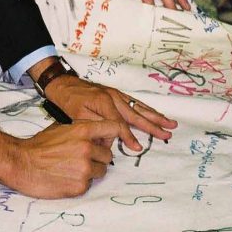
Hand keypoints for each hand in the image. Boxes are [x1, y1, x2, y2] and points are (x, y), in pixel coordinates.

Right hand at [0, 120, 120, 197]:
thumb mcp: (61, 127)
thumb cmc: (39, 145)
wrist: (22, 163)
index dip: (116, 133)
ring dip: (92, 171)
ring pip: (101, 171)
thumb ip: (82, 129)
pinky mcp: (80, 186)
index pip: (113, 128)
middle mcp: (87, 149)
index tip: (116, 138)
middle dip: (98, 157)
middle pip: (108, 154)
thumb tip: (98, 134)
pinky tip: (66, 177)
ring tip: (73, 168)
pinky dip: (81, 182)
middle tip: (82, 158)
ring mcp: (84, 169)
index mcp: (83, 130)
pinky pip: (90, 184)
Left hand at [47, 74, 176, 150]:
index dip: (129, 137)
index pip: (121, 124)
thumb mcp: (78, 117)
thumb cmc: (68, 101)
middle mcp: (113, 97)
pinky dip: (145, 108)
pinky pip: (133, 102)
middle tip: (169, 131)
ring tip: (169, 122)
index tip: (138, 148)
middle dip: (153, 124)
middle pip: (136, 114)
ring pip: (138, 107)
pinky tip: (153, 113)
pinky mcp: (114, 93)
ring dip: (154, 115)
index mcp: (104, 102)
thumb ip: (96, 128)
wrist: (61, 83)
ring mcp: (115, 94)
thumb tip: (110, 141)